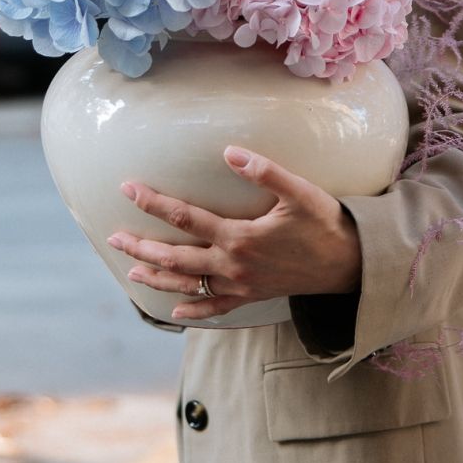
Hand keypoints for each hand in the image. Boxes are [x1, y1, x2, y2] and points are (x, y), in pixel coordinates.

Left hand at [107, 146, 362, 319]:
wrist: (350, 265)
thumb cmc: (325, 224)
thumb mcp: (299, 192)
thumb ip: (264, 171)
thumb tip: (229, 151)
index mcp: (239, 237)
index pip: (186, 218)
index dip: (154, 202)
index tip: (127, 188)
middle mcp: (233, 265)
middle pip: (176, 257)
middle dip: (142, 246)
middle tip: (112, 236)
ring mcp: (240, 285)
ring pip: (189, 284)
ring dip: (157, 275)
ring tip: (131, 268)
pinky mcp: (251, 296)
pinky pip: (215, 308)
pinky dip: (193, 311)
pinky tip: (173, 311)